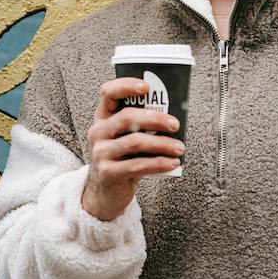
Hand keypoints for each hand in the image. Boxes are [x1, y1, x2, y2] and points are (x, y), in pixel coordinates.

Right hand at [81, 77, 183, 220]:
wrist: (105, 193)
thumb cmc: (122, 160)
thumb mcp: (125, 138)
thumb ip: (140, 126)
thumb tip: (173, 118)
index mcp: (103, 118)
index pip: (108, 93)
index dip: (126, 85)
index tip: (147, 87)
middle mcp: (98, 132)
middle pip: (127, 117)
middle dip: (155, 118)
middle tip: (175, 124)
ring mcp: (100, 153)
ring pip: (135, 142)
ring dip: (162, 143)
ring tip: (179, 147)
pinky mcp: (108, 172)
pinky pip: (137, 165)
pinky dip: (159, 163)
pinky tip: (172, 163)